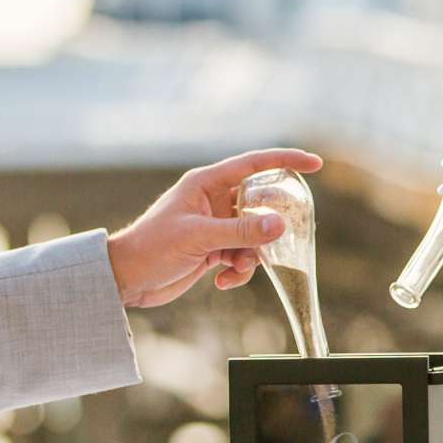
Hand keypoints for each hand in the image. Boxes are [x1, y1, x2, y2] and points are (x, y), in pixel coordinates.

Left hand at [108, 147, 323, 308]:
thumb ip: (240, 231)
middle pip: (259, 204)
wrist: (127, 279)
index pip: (254, 164)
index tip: (315, 164)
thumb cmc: (152, 248)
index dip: (285, 160)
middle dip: (268, 226)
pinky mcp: (213, 249)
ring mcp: (215, 226)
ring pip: (254, 235)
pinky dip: (239, 270)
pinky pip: (242, 255)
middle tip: (277, 239)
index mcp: (206, 183)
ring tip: (235, 268)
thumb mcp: (198, 238)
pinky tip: (223, 281)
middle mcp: (213, 200)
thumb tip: (279, 226)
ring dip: (251, 255)